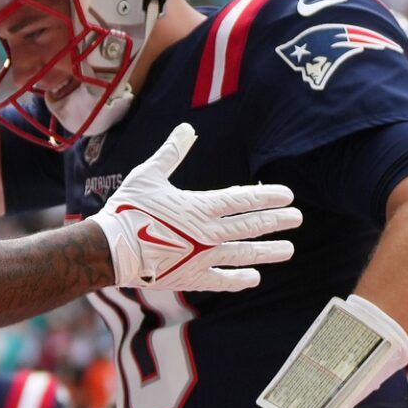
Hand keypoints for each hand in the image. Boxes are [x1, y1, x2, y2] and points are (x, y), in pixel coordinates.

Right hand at [94, 123, 298, 291]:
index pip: (243, 199)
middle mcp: (208, 233)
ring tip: (288, 250)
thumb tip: (186, 128)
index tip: (288, 196)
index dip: (268, 197)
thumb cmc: (127, 210)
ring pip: (244, 254)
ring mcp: (202, 257)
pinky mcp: (190, 277)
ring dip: (268, 252)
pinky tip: (254, 278)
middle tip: (297, 219)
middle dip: (276, 221)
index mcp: (200, 206)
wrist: (110, 250)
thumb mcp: (147, 175)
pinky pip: (221, 280)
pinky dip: (238, 279)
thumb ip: (171, 153)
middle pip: (251, 226)